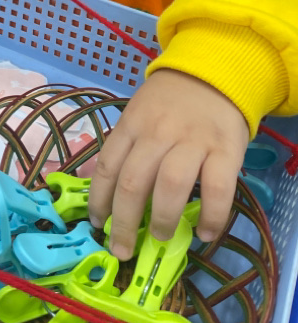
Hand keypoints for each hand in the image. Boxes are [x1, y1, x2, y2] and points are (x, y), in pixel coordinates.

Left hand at [88, 68, 248, 259]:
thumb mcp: (138, 114)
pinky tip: (204, 233)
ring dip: (163, 220)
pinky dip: (211, 216)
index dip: (99, 201)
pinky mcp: (224, 150)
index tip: (97, 225)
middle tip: (122, 249)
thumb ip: (127, 147)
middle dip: (124, 223)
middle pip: (134, 182)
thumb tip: (108, 194)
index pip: (107, 166)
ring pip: (170, 186)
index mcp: (131, 125)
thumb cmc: (169, 102)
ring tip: (160, 239)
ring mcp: (192, 141)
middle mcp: (157, 133)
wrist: (213, 72)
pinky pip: (217, 189)